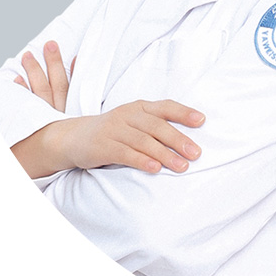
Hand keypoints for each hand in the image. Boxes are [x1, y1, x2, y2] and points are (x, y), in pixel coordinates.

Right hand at [11, 41, 205, 176]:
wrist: (74, 136)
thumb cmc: (113, 131)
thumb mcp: (134, 122)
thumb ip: (156, 125)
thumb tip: (190, 138)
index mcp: (139, 107)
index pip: (164, 106)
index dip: (183, 112)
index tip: (201, 121)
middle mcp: (128, 115)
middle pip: (157, 126)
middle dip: (178, 139)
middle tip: (196, 153)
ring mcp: (114, 129)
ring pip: (144, 141)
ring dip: (165, 154)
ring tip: (182, 166)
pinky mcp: (103, 146)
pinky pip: (125, 153)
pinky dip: (141, 160)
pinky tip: (155, 169)